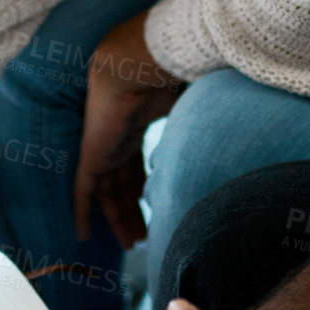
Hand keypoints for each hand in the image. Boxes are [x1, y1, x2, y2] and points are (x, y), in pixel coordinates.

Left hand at [73, 11, 184, 247]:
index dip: (142, 187)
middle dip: (132, 209)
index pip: (135, 163)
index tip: (151, 207)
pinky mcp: (91, 155)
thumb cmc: (163, 77)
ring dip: (118, 219)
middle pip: (122, 181)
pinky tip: (81, 234)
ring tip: (132, 244)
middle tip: (142, 236)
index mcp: (135, 124)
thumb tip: (228, 134)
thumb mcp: (185, 109)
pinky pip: (83, 190)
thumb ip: (195, 126)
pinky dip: (81, 212)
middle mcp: (116, 138)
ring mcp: (102, 147)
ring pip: (107, 192)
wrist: (135, 65)